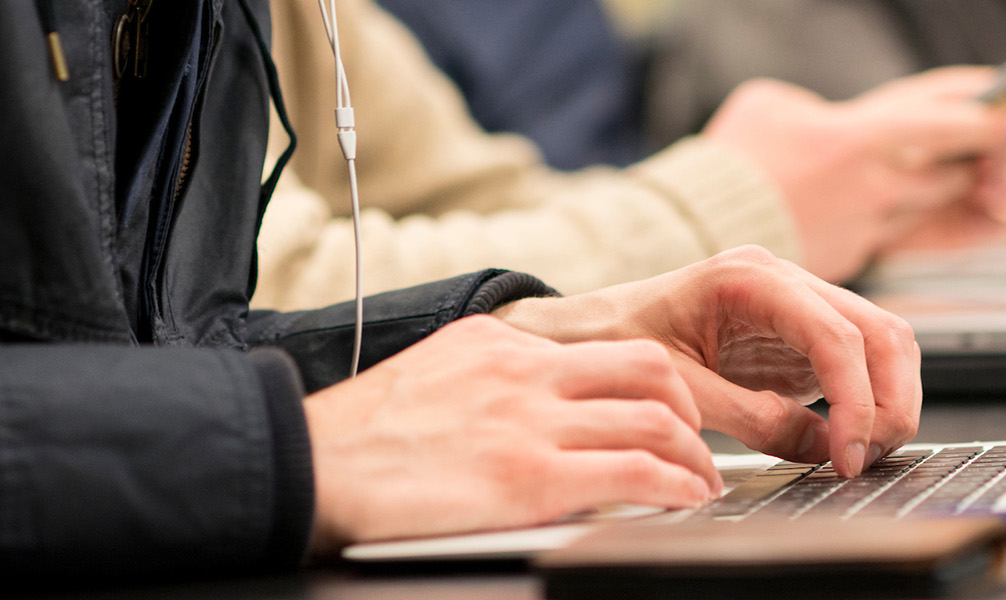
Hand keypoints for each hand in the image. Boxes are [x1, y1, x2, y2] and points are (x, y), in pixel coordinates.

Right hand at [305, 316, 720, 552]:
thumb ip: (493, 384)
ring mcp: (529, 422)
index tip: (668, 413)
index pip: (606, 347)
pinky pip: (635, 473)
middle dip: (690, 411)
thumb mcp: (434, 378)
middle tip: (697, 447)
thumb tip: (536, 413)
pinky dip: (675, 487)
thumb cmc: (358, 440)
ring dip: (693, 457)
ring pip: (655, 420)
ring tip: (701, 485)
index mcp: (500, 343)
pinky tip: (684, 502)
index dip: (655, 384)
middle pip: (650, 370)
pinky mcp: (529, 477)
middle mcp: (524, 371)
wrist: (305, 464)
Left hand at [493, 246, 920, 478]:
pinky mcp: (798, 337)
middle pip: (880, 330)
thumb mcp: (677, 387)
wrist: (587, 332)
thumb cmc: (617, 343)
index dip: (855, 400)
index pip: (836, 334)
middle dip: (890, 400)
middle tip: (867, 459)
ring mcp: (797, 306)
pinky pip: (857, 362)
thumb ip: (751, 417)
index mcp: (751, 278)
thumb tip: (822, 448)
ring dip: (887, 400)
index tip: (848, 453)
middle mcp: (784, 282)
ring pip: (881, 343)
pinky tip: (847, 441)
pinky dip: (866, 401)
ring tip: (862, 455)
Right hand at [703, 67, 1005, 281]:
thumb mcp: (769, 106)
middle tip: (997, 145)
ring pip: (932, 207)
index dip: (991, 116)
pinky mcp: (856, 256)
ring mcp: (868, 224)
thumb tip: (823, 112)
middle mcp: (876, 183)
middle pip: (957, 169)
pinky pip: (900, 235)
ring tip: (946, 175)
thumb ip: (812, 107)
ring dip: (947, 192)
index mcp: (861, 137)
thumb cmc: (731, 165)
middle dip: (982, 158)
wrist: (699, 233)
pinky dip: (909, 220)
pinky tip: (903, 211)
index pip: (951, 119)